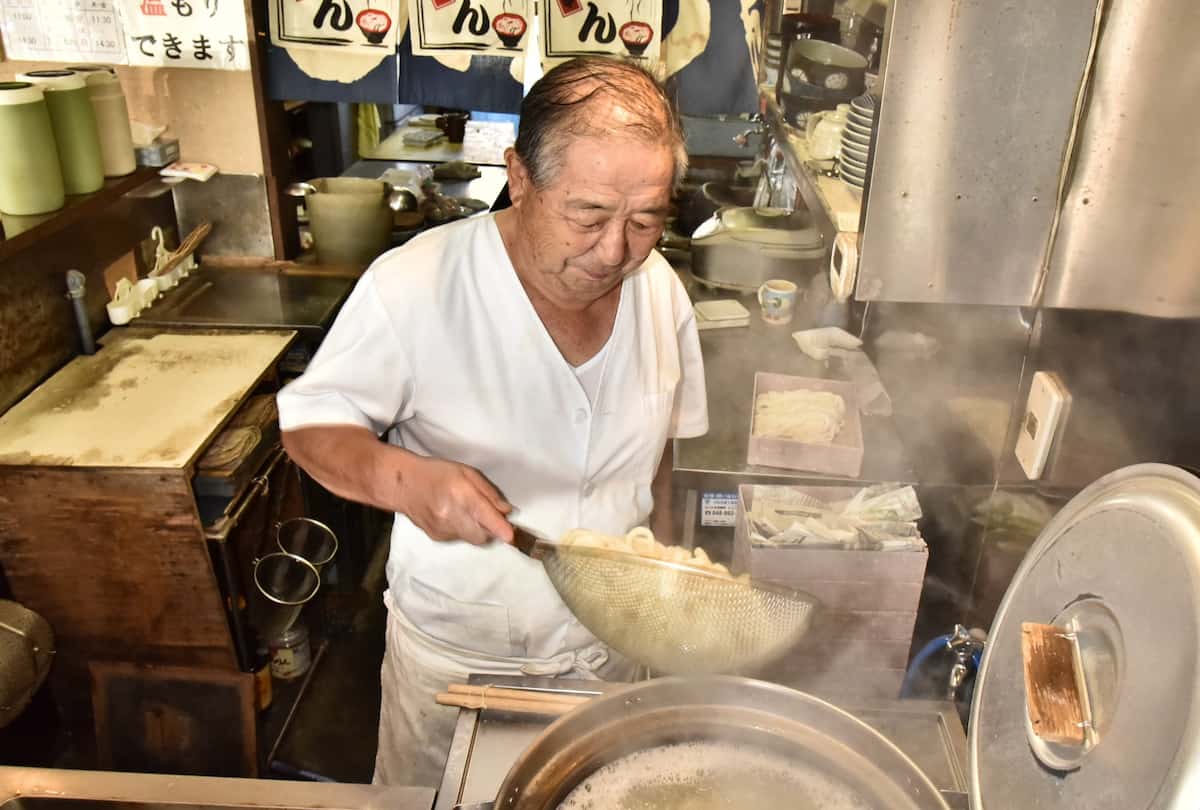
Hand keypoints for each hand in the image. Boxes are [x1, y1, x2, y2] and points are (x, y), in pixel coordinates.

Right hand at [393, 456, 513, 544]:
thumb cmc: (438, 474)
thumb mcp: (467, 472)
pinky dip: (463, 530)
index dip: (502, 530)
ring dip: (477, 529)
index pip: (487, 518)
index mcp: (462, 495)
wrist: (404, 485)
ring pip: (472, 539)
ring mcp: (443, 529)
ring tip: (466, 511)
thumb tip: (506, 511)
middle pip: (483, 536)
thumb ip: (489, 493)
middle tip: (490, 516)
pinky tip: (453, 516)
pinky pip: (460, 538)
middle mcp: (452, 516)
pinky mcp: (437, 538)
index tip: (512, 536)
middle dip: (492, 530)